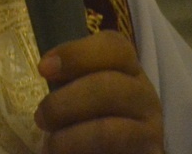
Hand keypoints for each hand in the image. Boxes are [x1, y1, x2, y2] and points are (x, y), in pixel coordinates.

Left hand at [34, 31, 164, 153]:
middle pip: (109, 86)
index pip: (114, 47)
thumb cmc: (89, 122)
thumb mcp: (81, 94)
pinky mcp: (149, 153)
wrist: (111, 151)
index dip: (75, 54)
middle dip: (65, 102)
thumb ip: (70, 81)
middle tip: (41, 118)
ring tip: (52, 145)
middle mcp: (144, 94)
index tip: (43, 68)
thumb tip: (47, 68)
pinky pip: (112, 150)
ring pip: (108, 129)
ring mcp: (151, 128)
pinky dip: (81, 152)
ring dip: (70, 137)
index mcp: (128, 70)